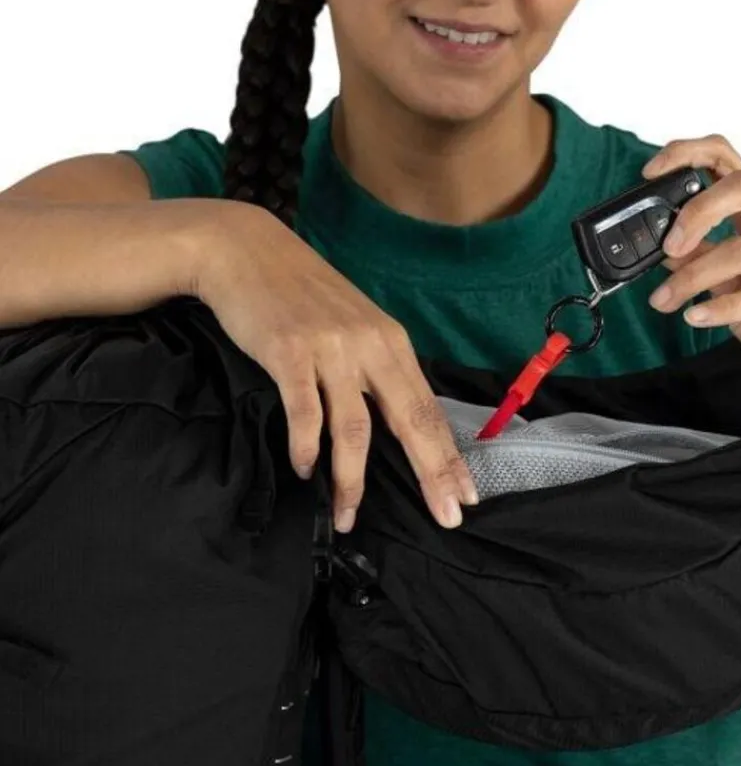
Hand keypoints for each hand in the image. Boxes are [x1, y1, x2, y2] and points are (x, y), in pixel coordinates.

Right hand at [193, 203, 477, 531]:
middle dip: (432, 473)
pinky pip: (304, 410)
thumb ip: (378, 367)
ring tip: (347, 516)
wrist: (248, 249)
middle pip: (409, 421)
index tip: (468, 495)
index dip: (449, 456)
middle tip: (446, 515)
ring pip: (354, 427)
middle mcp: (370, 346)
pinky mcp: (289, 352)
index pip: (429, 410)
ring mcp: (331, 349)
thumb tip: (399, 418)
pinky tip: (304, 469)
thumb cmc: (303, 293)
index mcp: (391, 342)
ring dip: (351, 479)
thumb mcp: (355, 324)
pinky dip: (305, 445)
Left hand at [642, 135, 740, 391]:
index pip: (730, 160)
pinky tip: (695, 316)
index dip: (688, 155)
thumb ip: (701, 258)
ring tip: (663, 300)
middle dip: (697, 213)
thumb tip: (661, 245)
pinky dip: (722, 306)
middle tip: (666, 246)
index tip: (650, 173)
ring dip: (693, 277)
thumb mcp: (730, 283)